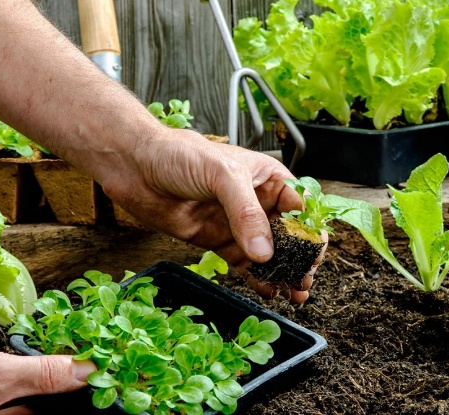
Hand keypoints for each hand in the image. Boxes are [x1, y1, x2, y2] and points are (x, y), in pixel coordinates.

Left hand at [98, 127, 324, 302]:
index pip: (299, 206)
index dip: (309, 231)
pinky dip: (257, 279)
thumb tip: (265, 252)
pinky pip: (242, 264)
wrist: (135, 166)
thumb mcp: (221, 175)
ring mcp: (235, 223)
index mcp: (266, 177)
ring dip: (283, 273)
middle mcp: (255, 201)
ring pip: (267, 254)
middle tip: (306, 280)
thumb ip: (245, 213)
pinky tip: (270, 292)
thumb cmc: (179, 154)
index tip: (313, 254)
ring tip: (296, 294)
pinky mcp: (215, 240)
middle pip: (287, 235)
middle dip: (300, 258)